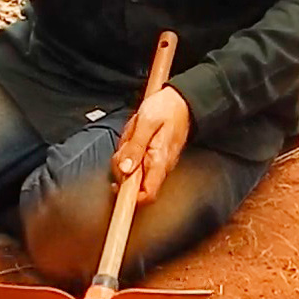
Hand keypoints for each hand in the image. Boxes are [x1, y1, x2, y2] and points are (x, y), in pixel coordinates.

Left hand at [110, 87, 190, 204]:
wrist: (182, 100)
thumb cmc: (166, 108)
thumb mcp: (146, 122)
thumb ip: (135, 147)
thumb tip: (125, 170)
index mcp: (159, 161)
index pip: (147, 194)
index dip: (130, 198)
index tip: (115, 186)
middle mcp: (160, 166)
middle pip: (134, 183)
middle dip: (121, 167)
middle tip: (125, 144)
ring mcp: (157, 162)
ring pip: (132, 170)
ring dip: (125, 155)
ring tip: (132, 134)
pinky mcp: (153, 156)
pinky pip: (136, 160)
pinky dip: (129, 150)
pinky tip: (134, 136)